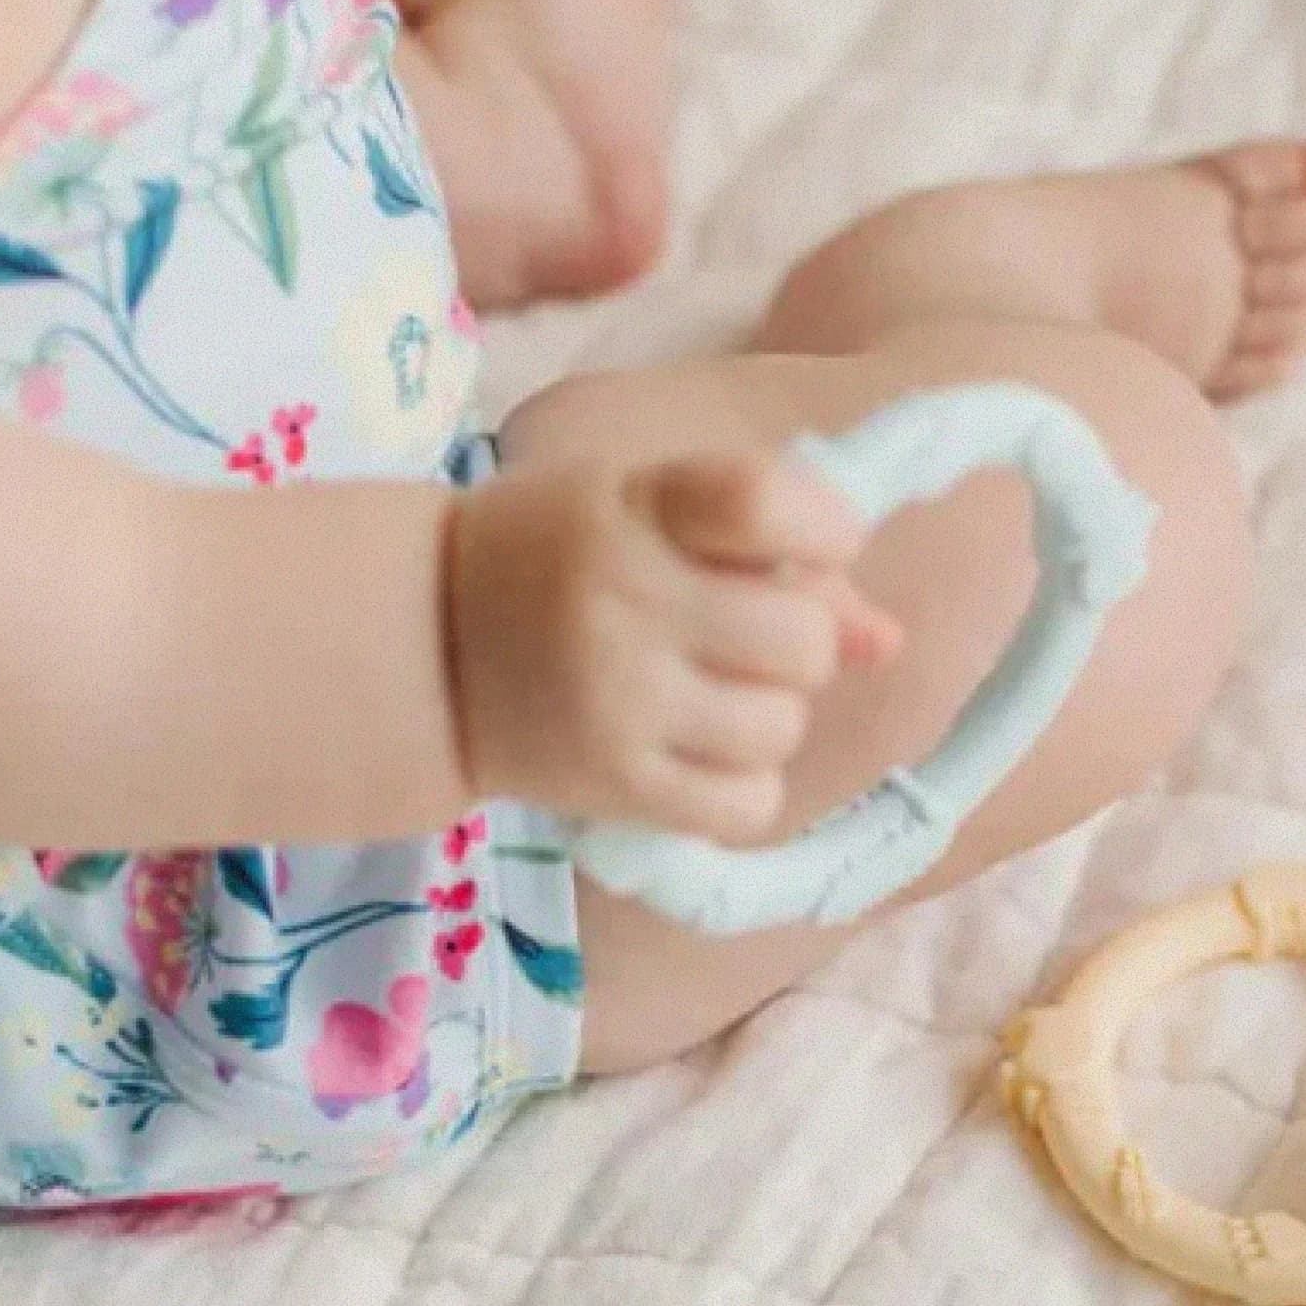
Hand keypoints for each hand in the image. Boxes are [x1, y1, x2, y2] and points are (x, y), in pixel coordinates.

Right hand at [447, 453, 903, 842]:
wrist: (419, 644)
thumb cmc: (557, 558)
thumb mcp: (647, 511)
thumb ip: (774, 555)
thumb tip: (887, 642)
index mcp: (638, 506)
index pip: (770, 502)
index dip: (825, 529)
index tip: (814, 545)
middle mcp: (628, 601)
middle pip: (802, 640)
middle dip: (796, 643)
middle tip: (742, 641)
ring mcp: (620, 701)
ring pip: (782, 727)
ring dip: (768, 717)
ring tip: (707, 699)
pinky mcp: (614, 786)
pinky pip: (747, 804)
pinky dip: (743, 786)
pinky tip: (700, 756)